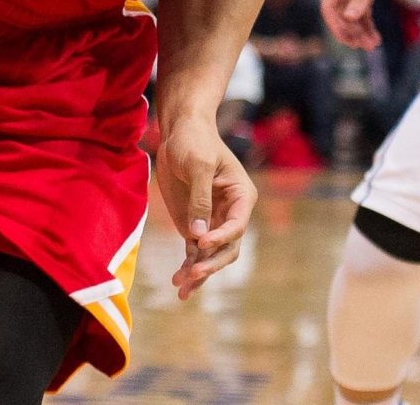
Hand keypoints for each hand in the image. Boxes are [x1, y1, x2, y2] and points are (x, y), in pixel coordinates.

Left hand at [155, 119, 255, 299]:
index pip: (237, 225)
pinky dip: (188, 267)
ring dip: (198, 273)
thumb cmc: (194, 141)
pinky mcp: (195, 226)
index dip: (221, 237)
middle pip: (228, 247)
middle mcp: (231, 213)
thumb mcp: (198, 165)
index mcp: (241, 196)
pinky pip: (195, 252)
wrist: (179, 132)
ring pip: (211, 255)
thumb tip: (198, 235)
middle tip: (192, 274)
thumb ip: (200, 199)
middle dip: (211, 263)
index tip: (199, 242)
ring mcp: (213, 222)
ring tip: (181, 288)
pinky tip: (177, 282)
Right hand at [322, 0, 405, 48]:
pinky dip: (368, 26)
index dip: (336, 25)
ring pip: (352, 18)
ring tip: (372, 45)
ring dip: (360, 32)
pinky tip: (375, 37)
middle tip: (362, 46)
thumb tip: (348, 19)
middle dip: (351, 32)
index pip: (328, 8)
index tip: (347, 40)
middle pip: (339, 16)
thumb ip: (359, 0)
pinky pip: (363, 15)